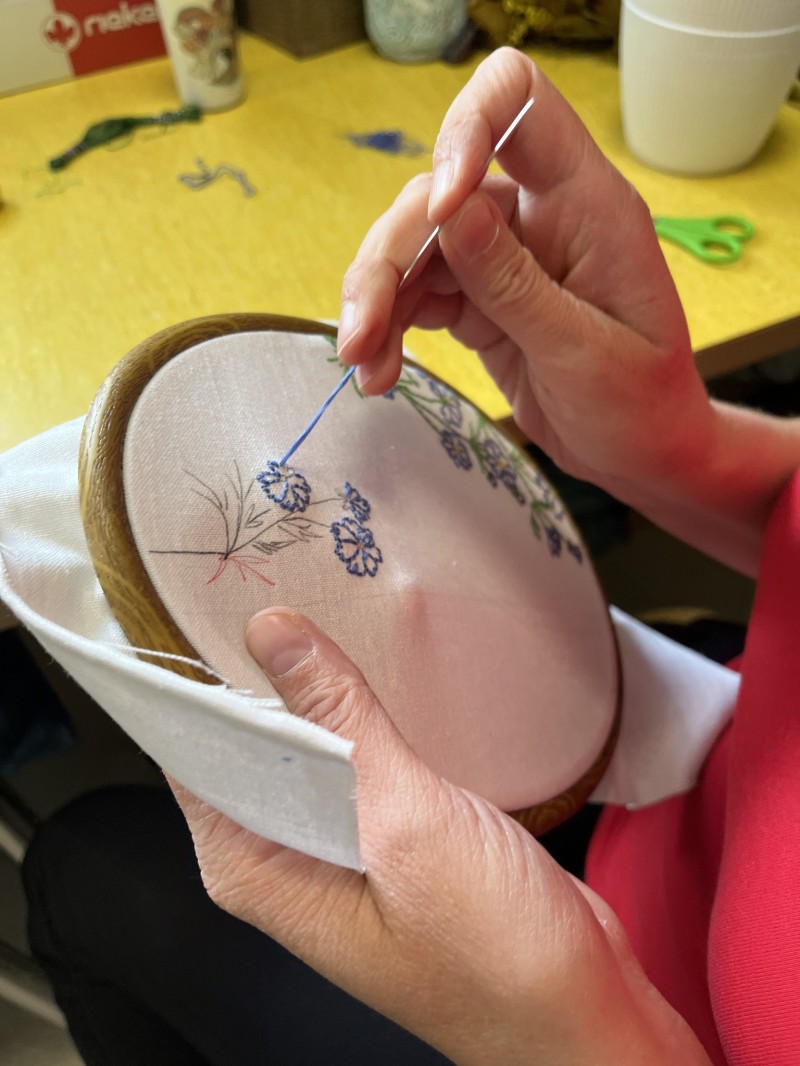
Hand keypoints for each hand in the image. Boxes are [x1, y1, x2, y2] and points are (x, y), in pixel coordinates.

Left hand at [172, 608, 710, 1065]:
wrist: (579, 1008)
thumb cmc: (492, 955)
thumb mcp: (405, 820)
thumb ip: (339, 721)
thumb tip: (273, 636)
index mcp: (258, 869)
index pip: (196, 755)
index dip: (199, 679)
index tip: (217, 605)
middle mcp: (287, 861)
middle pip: (248, 746)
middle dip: (261, 675)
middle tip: (283, 594)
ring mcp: (338, 847)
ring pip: (306, 748)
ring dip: (318, 694)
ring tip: (323, 617)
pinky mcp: (387, 834)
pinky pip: (354, 760)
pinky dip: (362, 720)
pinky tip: (371, 680)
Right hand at [336, 47, 713, 506]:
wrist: (639, 453)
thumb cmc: (638, 404)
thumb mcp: (582, 350)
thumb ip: (514, 283)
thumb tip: (448, 212)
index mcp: (585, 203)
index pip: (518, 104)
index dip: (464, 132)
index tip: (440, 210)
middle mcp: (537, 214)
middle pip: (435, 195)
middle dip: (388, 260)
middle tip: (359, 339)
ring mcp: (503, 256)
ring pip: (414, 247)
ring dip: (376, 301)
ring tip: (364, 367)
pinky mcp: (477, 299)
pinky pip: (416, 293)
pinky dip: (388, 327)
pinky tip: (378, 373)